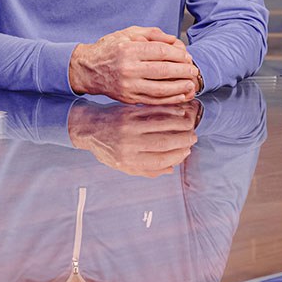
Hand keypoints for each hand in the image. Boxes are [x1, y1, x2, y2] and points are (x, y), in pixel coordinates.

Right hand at [67, 26, 199, 104]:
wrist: (88, 69)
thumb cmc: (109, 49)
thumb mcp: (127, 34)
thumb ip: (151, 34)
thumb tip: (174, 40)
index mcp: (128, 50)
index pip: (161, 53)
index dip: (178, 55)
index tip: (187, 56)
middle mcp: (128, 69)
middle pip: (163, 71)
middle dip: (183, 71)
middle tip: (193, 70)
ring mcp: (128, 86)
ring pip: (161, 89)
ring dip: (179, 88)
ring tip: (190, 84)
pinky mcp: (129, 98)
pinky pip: (154, 100)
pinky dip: (170, 100)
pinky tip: (180, 96)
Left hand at [67, 99, 200, 177]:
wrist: (88, 127)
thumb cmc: (107, 149)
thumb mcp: (122, 165)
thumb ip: (146, 170)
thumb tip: (171, 169)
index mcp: (128, 160)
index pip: (160, 160)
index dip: (177, 156)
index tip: (187, 151)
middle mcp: (128, 144)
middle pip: (164, 143)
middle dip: (183, 140)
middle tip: (193, 137)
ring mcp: (128, 126)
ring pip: (161, 125)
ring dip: (179, 125)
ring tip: (189, 124)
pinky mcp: (128, 112)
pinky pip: (153, 111)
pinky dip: (168, 112)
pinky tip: (178, 112)